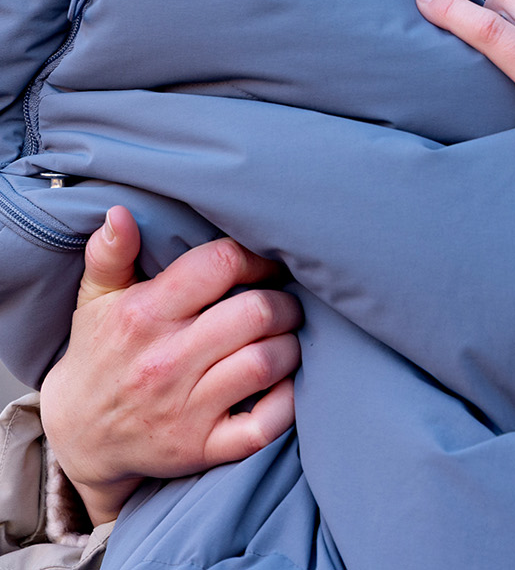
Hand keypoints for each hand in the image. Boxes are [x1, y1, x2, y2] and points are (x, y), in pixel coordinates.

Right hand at [39, 207, 301, 526]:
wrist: (78, 437)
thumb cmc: (100, 352)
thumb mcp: (96, 298)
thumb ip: (111, 253)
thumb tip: (121, 213)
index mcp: (144, 315)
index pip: (219, 265)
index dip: (255, 255)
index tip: (266, 260)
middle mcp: (166, 361)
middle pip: (256, 313)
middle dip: (284, 300)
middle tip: (284, 300)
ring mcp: (186, 409)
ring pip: (266, 363)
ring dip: (290, 344)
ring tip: (285, 336)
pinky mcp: (201, 448)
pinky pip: (263, 426)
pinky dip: (287, 403)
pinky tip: (285, 383)